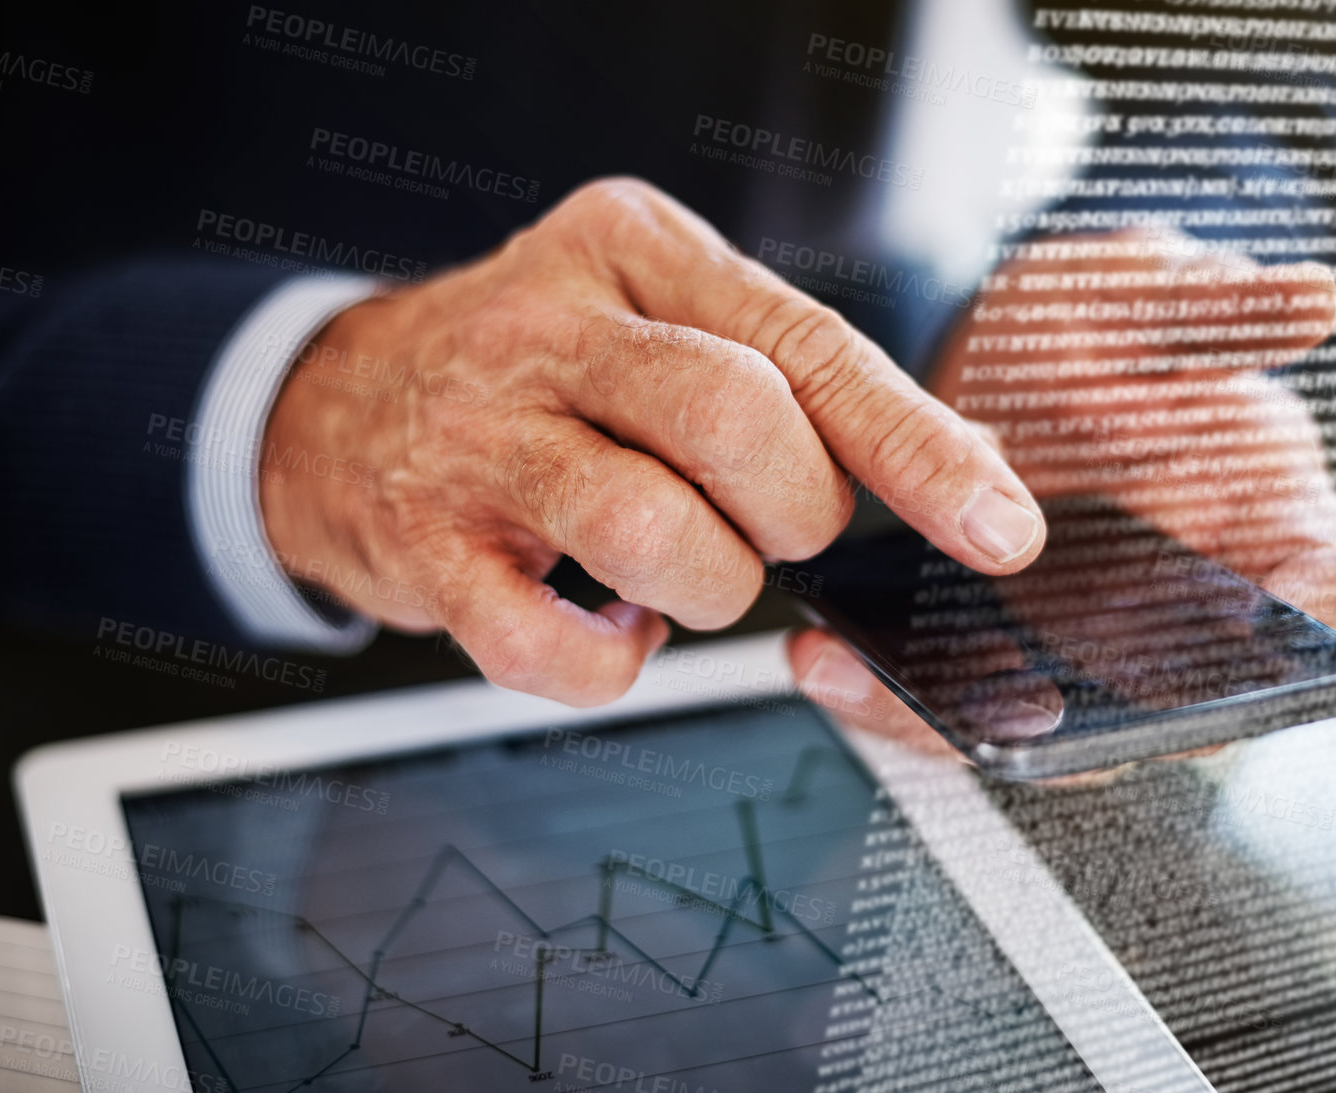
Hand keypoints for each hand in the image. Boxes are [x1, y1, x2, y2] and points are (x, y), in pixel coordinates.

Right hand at [258, 178, 1044, 704]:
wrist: (340, 408)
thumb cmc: (540, 373)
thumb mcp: (659, 314)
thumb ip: (793, 376)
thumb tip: (964, 472)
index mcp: (636, 249)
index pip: (807, 345)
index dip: (916, 446)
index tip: (995, 524)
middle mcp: (553, 330)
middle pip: (735, 420)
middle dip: (793, 513)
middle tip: (773, 527)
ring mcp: (480, 439)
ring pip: (649, 530)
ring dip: (710, 587)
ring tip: (688, 572)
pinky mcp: (429, 550)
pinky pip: (551, 647)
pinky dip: (614, 666)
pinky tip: (617, 627)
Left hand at [791, 225, 1335, 782]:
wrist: (1011, 360)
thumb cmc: (1099, 329)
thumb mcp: (1143, 293)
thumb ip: (1211, 306)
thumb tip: (1311, 300)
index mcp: (1268, 515)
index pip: (1330, 596)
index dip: (1314, 633)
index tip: (1257, 643)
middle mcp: (1193, 609)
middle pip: (1172, 708)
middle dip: (1086, 722)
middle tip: (1002, 716)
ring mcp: (1098, 645)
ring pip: (1055, 726)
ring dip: (959, 720)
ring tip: (855, 679)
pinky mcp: (1010, 655)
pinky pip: (968, 701)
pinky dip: (897, 695)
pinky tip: (826, 662)